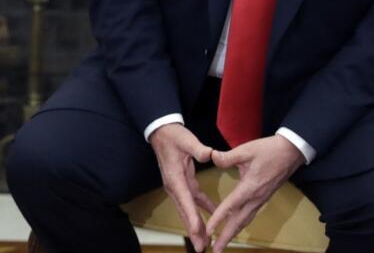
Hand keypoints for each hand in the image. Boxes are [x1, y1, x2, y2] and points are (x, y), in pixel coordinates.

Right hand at [150, 124, 218, 251]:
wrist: (161, 132)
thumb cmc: (173, 136)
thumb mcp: (186, 139)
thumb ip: (198, 148)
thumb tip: (210, 154)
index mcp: (175, 178)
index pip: (185, 201)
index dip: (192, 217)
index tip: (198, 232)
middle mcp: (174, 186)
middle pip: (185, 212)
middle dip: (194, 231)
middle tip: (202, 247)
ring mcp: (177, 186)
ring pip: (188, 210)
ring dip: (196, 226)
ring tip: (206, 241)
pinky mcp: (182, 183)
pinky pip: (193, 201)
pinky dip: (201, 211)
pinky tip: (211, 220)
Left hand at [205, 135, 305, 252]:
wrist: (291, 152)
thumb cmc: (269, 150)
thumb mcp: (246, 150)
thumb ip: (228, 157)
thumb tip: (211, 157)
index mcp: (250, 187)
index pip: (231, 207)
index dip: (218, 219)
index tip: (208, 231)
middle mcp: (256, 198)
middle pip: (239, 222)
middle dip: (226, 237)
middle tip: (214, 250)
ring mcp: (261, 199)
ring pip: (245, 221)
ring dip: (233, 233)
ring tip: (222, 244)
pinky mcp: (264, 198)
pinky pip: (250, 215)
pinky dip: (241, 224)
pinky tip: (235, 227)